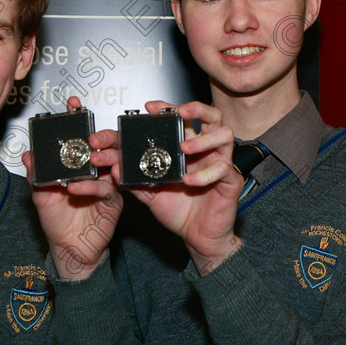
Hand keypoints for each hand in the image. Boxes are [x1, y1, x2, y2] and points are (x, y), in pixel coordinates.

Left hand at [25, 96, 122, 280]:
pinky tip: (76, 188)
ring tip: (88, 158)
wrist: (69, 250)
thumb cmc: (57, 222)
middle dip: (98, 135)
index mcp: (80, 165)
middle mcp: (96, 171)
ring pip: (110, 165)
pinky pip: (105, 190)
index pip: (81, 138)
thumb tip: (29, 155)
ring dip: (101, 158)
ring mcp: (107, 185)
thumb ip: (36, 176)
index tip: (72, 104)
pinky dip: (91, 188)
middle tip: (89, 133)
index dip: (78, 119)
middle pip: (103, 146)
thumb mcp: (41, 196)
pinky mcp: (113, 201)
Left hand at [128, 100, 243, 275]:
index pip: (182, 119)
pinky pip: (223, 169)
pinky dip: (205, 173)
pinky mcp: (230, 181)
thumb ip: (135, 180)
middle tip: (180, 112)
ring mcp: (220, 163)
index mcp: (188, 147)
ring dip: (203, 138)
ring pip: (224, 135)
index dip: (168, 108)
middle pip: (211, 116)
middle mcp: (206, 150)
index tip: (149, 107)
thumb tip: (115, 168)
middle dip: (196, 108)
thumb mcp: (151, 194)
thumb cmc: (178, 210)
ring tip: (184, 148)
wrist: (196, 237)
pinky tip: (189, 180)